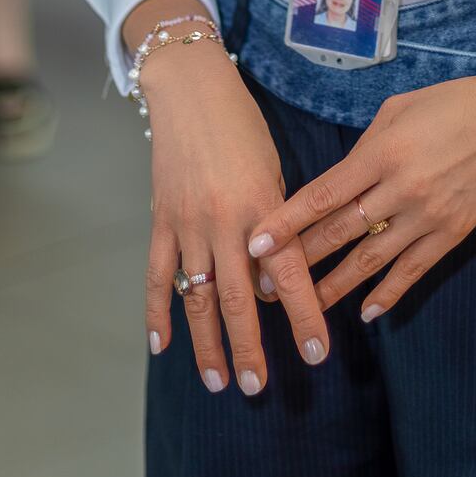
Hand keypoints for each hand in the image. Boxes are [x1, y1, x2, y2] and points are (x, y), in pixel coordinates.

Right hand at [142, 40, 330, 394]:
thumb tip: (272, 284)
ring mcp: (187, 223)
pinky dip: (157, 313)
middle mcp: (224, 221)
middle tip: (258, 387)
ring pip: (197, 296)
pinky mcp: (160, 220)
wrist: (189, 90)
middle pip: (238, 298)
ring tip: (218, 381)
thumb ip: (276, 225)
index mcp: (263, 206)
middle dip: (250, 346)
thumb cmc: (242, 126)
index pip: (289, 274)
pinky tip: (161, 346)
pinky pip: (156, 275)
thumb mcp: (273, 169)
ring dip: (207, 344)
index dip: (305, 316)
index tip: (319, 354)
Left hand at [247, 63, 475, 322]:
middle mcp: (403, 189)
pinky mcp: (454, 233)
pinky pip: (414, 270)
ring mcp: (430, 215)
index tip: (256, 243)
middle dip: (300, 259)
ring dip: (335, 285)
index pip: (323, 195)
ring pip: (371, 260)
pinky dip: (388, 293)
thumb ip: (365, 149)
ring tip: (305, 306)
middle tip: (266, 282)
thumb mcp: (399, 109)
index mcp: (383, 152)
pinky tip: (366, 311)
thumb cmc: (455, 102)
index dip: (287, 223)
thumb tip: (340, 183)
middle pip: (340, 232)